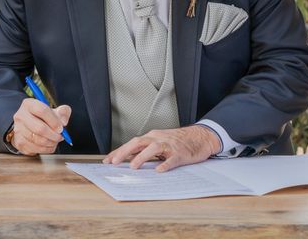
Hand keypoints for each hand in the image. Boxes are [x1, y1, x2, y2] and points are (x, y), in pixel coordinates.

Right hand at [10, 98, 70, 154]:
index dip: (54, 121)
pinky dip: (46, 149)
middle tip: (60, 136)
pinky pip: (35, 148)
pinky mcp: (19, 142)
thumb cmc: (45, 117)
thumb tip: (63, 122)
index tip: (61, 128)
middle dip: (53, 135)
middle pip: (39, 128)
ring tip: (56, 140)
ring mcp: (18, 130)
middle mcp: (20, 116)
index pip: (42, 110)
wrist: (31, 127)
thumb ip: (63, 112)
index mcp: (29, 104)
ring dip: (51, 142)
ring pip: (37, 140)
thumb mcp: (56, 110)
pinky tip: (50, 145)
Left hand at [102, 125, 220, 171]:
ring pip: (154, 148)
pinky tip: (159, 171)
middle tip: (114, 162)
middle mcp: (158, 139)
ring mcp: (170, 145)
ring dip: (142, 157)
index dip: (119, 151)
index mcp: (152, 137)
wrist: (200, 137)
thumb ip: (146, 150)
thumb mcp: (159, 143)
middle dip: (125, 152)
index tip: (107, 160)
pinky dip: (165, 164)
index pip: (132, 143)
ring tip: (133, 166)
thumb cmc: (178, 141)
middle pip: (139, 142)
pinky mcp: (181, 153)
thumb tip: (129, 160)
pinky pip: (172, 159)